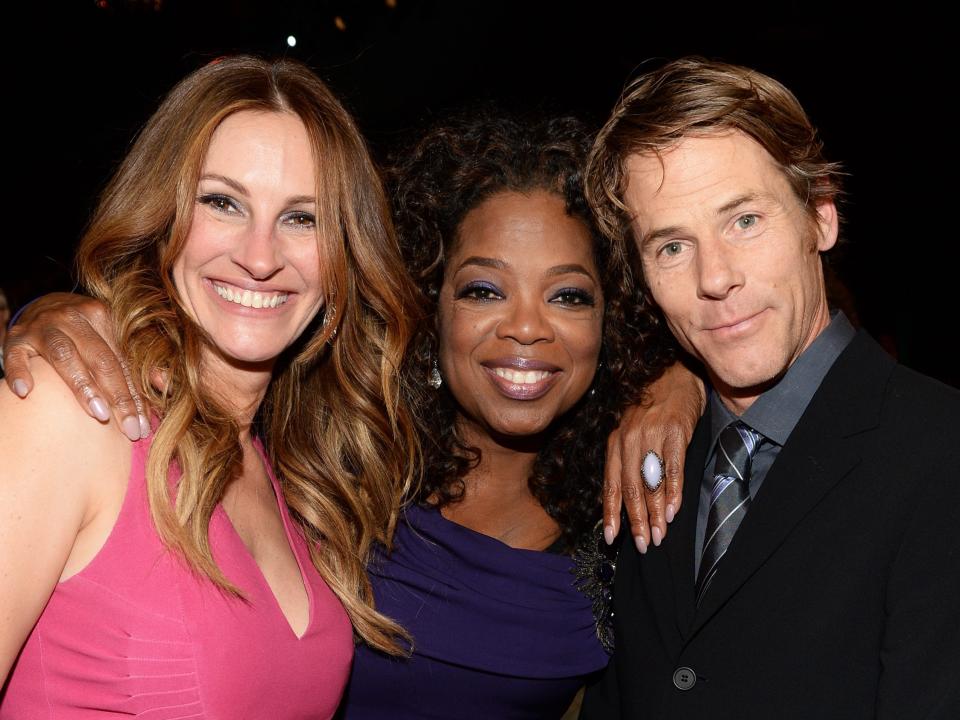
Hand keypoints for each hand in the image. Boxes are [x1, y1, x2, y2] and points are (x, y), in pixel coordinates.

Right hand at [2, 293, 146, 440]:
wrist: (40, 304)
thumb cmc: (83, 329)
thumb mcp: (110, 336)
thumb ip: (136, 361)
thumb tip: (165, 384)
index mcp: (103, 317)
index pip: (123, 361)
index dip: (135, 396)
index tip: (143, 426)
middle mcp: (74, 319)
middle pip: (101, 359)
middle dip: (117, 396)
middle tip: (128, 428)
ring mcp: (43, 327)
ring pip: (64, 356)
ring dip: (81, 385)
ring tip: (97, 413)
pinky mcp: (16, 337)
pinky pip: (17, 355)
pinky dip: (20, 372)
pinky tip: (26, 392)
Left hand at [603, 361, 704, 552]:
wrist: (673, 374)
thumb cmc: (651, 407)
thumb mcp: (631, 431)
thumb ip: (626, 462)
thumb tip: (626, 499)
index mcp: (615, 443)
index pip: (610, 484)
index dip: (611, 513)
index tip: (611, 538)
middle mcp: (630, 441)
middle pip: (631, 489)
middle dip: (636, 521)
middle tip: (643, 545)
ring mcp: (652, 436)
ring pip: (651, 482)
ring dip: (654, 513)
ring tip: (659, 535)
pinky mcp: (675, 433)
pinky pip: (673, 468)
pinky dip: (673, 492)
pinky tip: (673, 510)